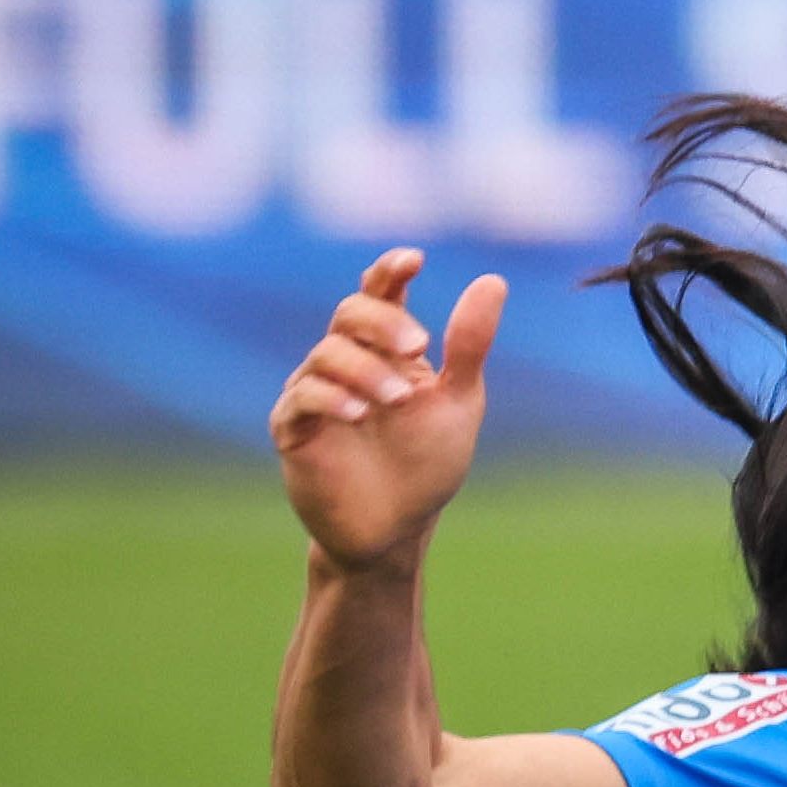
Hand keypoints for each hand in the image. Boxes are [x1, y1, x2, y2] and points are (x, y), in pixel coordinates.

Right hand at [270, 250, 505, 573]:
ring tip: (399, 401)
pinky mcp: (293, 429)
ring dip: (367, 371)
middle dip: (384, 322)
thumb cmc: (426, 461)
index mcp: (386, 350)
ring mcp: (316, 393)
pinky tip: (359, 413)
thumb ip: (469, 345)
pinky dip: (331, 398)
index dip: (390, 272)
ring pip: (327, 354)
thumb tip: (493, 281)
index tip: (414, 260)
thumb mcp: (458, 400)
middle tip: (419, 346)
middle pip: (350, 313)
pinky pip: (301, 398)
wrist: (397, 526)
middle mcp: (346, 362)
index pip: (380, 294)